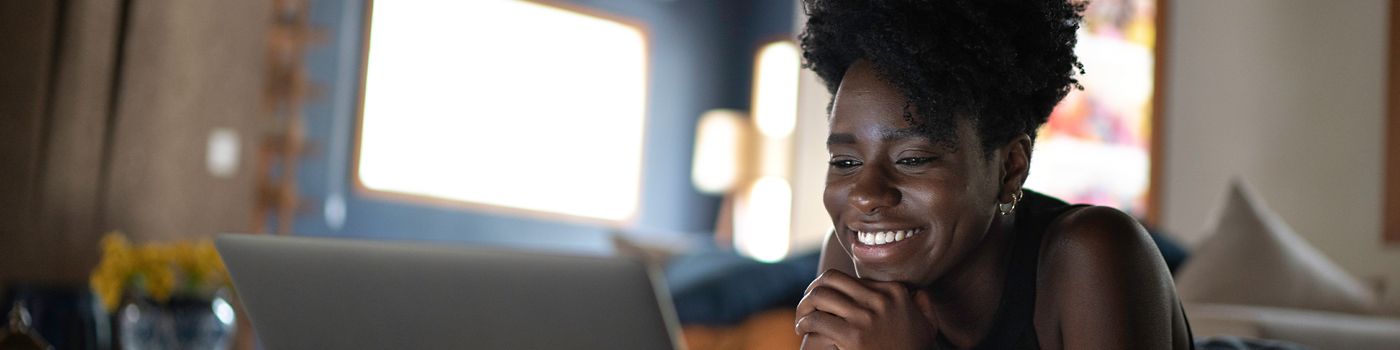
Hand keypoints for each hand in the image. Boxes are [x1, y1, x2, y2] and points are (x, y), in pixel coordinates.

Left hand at [795, 269, 937, 348]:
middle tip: (807, 304)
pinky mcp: (853, 337)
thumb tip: (916, 293)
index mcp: (894, 292)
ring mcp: (867, 318)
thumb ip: (922, 306)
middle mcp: (881, 300)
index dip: (832, 286)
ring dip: (804, 306)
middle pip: (831, 279)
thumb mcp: (926, 327)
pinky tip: (803, 330)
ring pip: (820, 296)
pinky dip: (804, 323)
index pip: (851, 277)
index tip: (824, 298)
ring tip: (802, 318)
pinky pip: (817, 320)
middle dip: (813, 288)